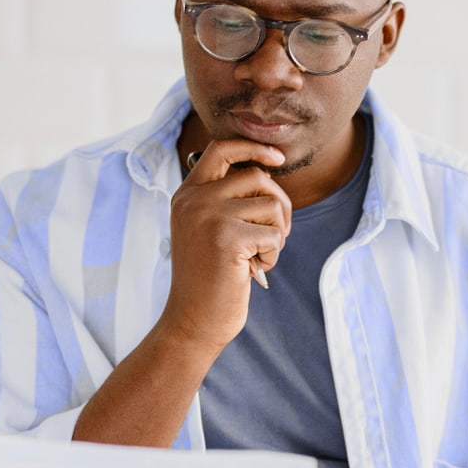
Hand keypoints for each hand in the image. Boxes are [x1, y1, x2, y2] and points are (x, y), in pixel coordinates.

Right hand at [162, 139, 291, 352]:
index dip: (254, 147)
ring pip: (272, 205)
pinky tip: (253, 270)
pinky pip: (274, 234)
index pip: (221, 148)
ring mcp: (208, 216)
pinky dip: (273, 255)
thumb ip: (228, 199)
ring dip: (277, 235)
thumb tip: (267, 170)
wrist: (193, 321)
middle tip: (274, 235)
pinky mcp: (227, 238)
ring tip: (257, 256)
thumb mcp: (210, 230)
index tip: (278, 158)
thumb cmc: (210, 278)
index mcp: (187, 194)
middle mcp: (193, 200)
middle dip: (279, 205)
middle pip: (258, 176)